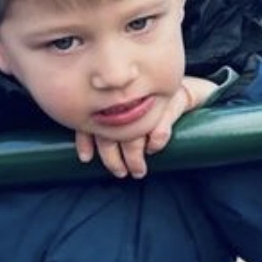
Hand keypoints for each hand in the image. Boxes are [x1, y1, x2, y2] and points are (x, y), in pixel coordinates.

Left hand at [77, 75, 219, 179]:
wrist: (177, 87)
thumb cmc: (144, 101)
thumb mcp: (120, 108)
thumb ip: (98, 126)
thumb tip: (84, 156)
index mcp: (108, 100)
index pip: (90, 124)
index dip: (85, 143)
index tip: (86, 159)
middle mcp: (124, 101)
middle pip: (110, 136)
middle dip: (113, 159)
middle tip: (120, 173)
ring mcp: (146, 103)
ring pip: (133, 137)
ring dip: (134, 158)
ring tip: (138, 171)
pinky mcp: (169, 105)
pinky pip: (159, 131)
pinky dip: (155, 143)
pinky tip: (152, 149)